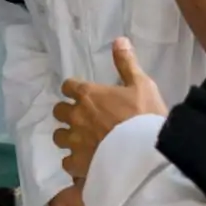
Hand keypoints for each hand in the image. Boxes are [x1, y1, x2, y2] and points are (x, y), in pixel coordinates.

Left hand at [54, 39, 165, 182]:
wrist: (147, 152)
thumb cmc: (145, 116)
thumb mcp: (141, 84)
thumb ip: (126, 63)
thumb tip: (119, 40)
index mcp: (88, 95)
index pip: (68, 86)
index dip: (74, 90)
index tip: (83, 95)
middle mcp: (76, 116)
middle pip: (59, 111)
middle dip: (68, 114)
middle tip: (84, 120)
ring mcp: (74, 142)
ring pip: (59, 137)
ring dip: (69, 138)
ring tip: (84, 143)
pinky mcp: (78, 164)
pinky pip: (67, 163)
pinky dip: (74, 163)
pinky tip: (86, 164)